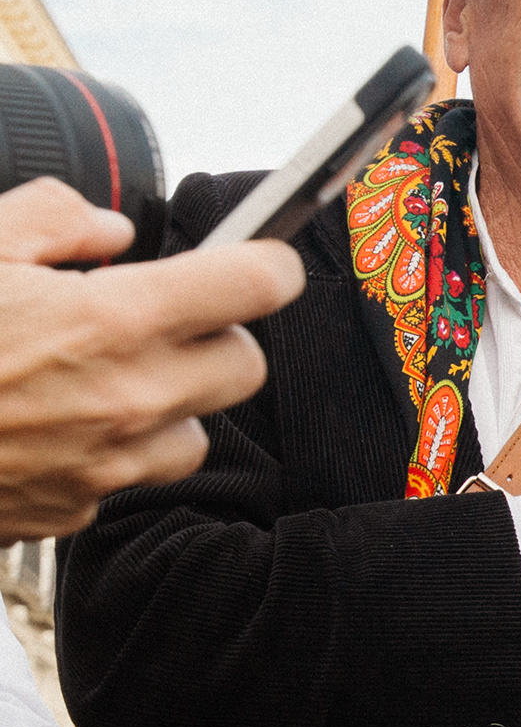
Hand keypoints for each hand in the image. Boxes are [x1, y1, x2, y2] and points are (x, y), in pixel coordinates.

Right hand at [0, 179, 303, 536]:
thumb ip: (49, 217)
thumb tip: (108, 229)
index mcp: (110, 321)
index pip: (255, 285)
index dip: (265, 263)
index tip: (259, 259)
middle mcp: (128, 398)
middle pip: (245, 365)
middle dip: (214, 336)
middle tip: (154, 318)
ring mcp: (107, 462)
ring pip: (196, 430)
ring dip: (166, 401)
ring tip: (93, 376)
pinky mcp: (77, 509)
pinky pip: (130, 475)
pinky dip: (110, 448)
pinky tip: (49, 423)